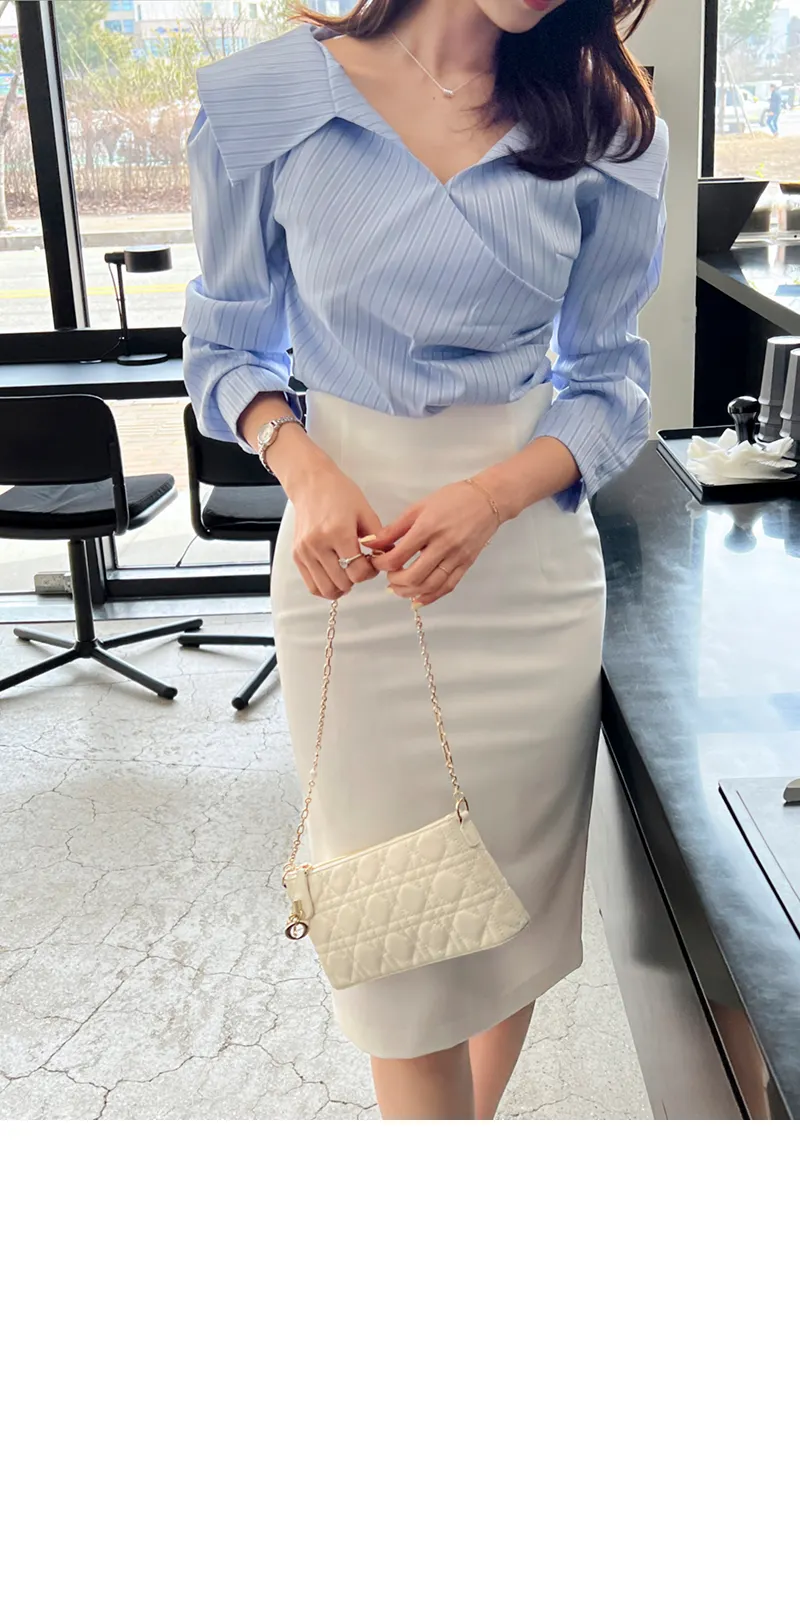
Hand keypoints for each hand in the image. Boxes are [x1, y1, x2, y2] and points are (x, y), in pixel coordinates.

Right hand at [290, 464, 381, 598]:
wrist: (310, 483)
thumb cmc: (338, 492)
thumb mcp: (364, 510)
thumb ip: (377, 537)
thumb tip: (386, 557)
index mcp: (338, 532)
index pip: (357, 571)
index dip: (369, 573)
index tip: (371, 564)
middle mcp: (319, 544)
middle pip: (343, 582)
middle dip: (356, 579)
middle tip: (360, 567)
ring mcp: (305, 552)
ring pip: (326, 589)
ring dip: (341, 587)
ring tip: (347, 575)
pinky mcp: (297, 555)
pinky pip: (312, 586)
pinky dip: (325, 588)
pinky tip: (334, 579)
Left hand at [363, 479, 498, 605]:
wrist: (487, 500)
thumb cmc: (452, 499)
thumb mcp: (419, 507)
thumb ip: (394, 528)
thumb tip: (371, 543)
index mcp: (428, 527)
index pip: (398, 556)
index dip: (382, 564)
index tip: (377, 562)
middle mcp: (443, 545)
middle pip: (413, 576)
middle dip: (395, 581)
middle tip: (389, 576)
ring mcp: (456, 557)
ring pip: (429, 586)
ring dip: (409, 592)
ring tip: (398, 589)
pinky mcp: (466, 565)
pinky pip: (446, 587)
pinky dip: (430, 597)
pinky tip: (417, 599)